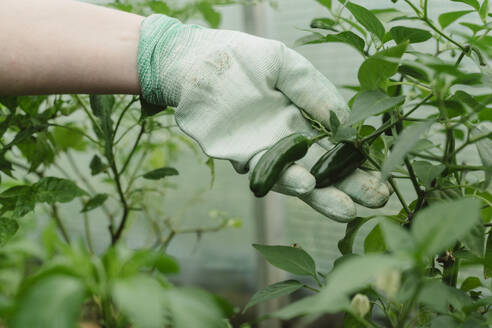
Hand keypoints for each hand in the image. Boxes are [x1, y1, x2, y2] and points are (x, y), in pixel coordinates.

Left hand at [137, 15, 390, 221]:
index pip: (334, 147)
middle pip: (320, 169)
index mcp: (300, 119)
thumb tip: (346, 120)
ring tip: (346, 207)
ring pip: (294, 177)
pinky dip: (284, 179)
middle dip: (346, 187)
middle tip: (374, 203)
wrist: (193, 60)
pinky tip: (306, 184)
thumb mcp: (285, 66)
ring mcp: (262, 150)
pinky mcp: (237, 154)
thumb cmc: (240, 58)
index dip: (356, 164)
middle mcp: (284, 140)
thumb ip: (314, 91)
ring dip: (318, 193)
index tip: (380, 178)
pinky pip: (264, 169)